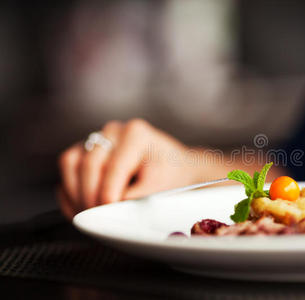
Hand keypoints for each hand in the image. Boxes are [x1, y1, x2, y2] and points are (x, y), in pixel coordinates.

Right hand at [58, 119, 195, 218]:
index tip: (108, 214)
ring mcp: (98, 139)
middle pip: (89, 165)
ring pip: (70, 163)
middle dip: (91, 197)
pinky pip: (67, 168)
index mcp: (136, 134)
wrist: (177, 169)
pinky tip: (83, 209)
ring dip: (76, 193)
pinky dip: (70, 192)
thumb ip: (135, 200)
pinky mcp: (86, 150)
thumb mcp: (161, 189)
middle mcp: (114, 131)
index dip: (108, 195)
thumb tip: (108, 213)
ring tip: (91, 215)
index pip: (114, 168)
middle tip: (99, 219)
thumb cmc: (171, 176)